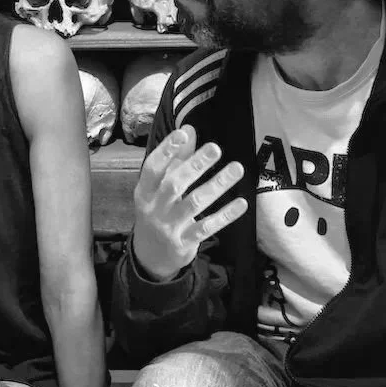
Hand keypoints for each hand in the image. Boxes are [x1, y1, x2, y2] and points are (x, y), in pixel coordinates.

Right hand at [133, 125, 247, 280]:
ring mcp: (169, 227)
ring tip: (237, 168)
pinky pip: (207, 227)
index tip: (184, 134)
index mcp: (144, 191)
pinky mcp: (185, 242)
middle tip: (216, 148)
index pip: (153, 167)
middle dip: (195, 165)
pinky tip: (241, 203)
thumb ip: (175, 160)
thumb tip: (189, 130)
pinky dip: (224, 215)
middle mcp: (154, 208)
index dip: (167, 150)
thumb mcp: (159, 189)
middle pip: (174, 184)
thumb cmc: (158, 212)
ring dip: (216, 185)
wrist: (150, 256)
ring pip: (194, 204)